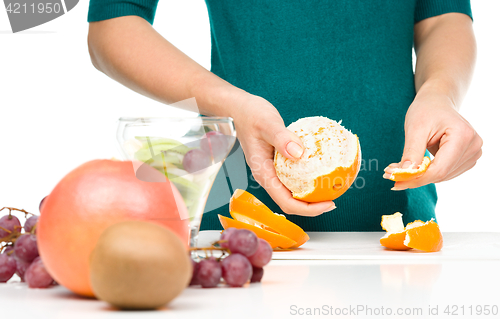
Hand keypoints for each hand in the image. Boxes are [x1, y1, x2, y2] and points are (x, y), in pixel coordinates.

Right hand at [230, 94, 335, 215]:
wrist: (239, 109)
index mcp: (263, 173)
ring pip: (293, 191)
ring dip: (311, 194)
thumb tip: (299, 154)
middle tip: (333, 199)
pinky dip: (309, 178)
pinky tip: (321, 170)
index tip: (327, 203)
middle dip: (312, 206)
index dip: (307, 209)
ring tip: (330, 188)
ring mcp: (272, 170)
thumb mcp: (267, 123)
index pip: (286, 202)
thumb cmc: (249, 115)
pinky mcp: (278, 163)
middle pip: (290, 202)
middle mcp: (268, 176)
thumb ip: (282, 138)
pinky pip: (295, 176)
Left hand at [383, 92, 482, 189]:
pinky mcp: (468, 158)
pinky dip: (429, 172)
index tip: (395, 182)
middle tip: (390, 174)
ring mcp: (473, 153)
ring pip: (443, 176)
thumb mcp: (415, 128)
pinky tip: (417, 164)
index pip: (439, 169)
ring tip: (402, 166)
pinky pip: (446, 173)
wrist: (437, 102)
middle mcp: (473, 146)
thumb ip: (412, 152)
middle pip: (441, 175)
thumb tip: (404, 174)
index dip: (416, 179)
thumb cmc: (426, 110)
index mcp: (463, 136)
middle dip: (415, 177)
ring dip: (421, 176)